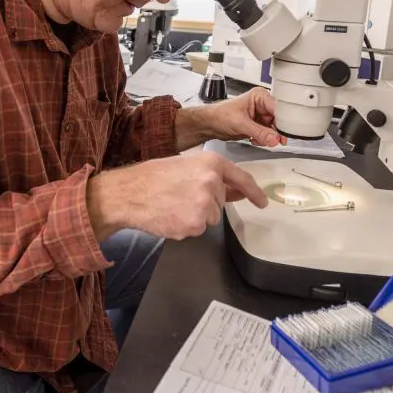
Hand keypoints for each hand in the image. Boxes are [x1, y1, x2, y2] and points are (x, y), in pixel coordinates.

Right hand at [87, 152, 268, 240]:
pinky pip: (197, 229)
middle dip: (205, 203)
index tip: (263, 202)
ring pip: (210, 218)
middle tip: (180, 196)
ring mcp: (203, 205)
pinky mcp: (194, 225)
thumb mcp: (186, 166)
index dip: (254, 192)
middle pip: (220, 203)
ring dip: (195, 216)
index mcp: (211, 163)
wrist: (128, 193)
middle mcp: (211, 183)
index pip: (242, 179)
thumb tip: (237, 191)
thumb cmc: (152, 177)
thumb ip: (215, 178)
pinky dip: (185, 226)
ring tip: (173, 204)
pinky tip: (170, 215)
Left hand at [175, 87, 286, 149]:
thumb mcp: (240, 123)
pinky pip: (268, 134)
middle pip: (278, 120)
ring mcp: (260, 116)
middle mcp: (262, 105)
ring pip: (274, 129)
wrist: (209, 124)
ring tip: (257, 139)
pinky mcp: (257, 125)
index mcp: (259, 96)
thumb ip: (259, 132)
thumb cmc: (219, 115)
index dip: (283, 121)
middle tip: (274, 140)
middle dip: (275, 132)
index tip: (285, 133)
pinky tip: (254, 140)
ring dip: (268, 137)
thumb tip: (275, 139)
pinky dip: (263, 140)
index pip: (279, 108)